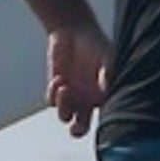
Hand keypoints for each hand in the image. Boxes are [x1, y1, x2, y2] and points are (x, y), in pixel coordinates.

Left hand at [45, 23, 111, 137]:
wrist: (73, 30)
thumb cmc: (96, 45)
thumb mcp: (107, 58)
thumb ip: (108, 73)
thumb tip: (108, 88)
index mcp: (102, 98)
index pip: (104, 121)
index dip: (102, 125)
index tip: (97, 114)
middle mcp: (86, 101)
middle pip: (80, 127)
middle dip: (77, 130)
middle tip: (76, 126)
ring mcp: (70, 96)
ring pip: (64, 115)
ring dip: (64, 107)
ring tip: (64, 89)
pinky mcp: (55, 87)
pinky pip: (51, 100)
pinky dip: (53, 94)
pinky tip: (58, 79)